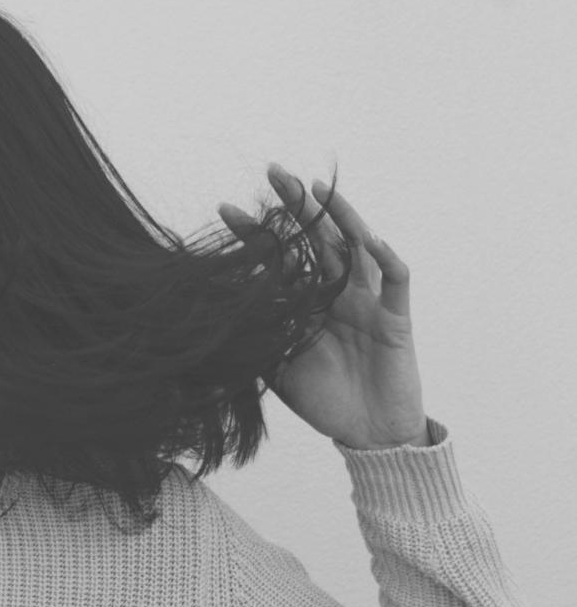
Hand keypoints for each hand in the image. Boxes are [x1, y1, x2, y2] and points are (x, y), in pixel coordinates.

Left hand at [218, 165, 428, 449]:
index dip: (255, 232)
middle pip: (317, 238)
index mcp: (307, 302)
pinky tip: (372, 238)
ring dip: (340, 217)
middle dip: (297, 205)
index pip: (279, 257)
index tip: (225, 207)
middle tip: (274, 171)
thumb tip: (209, 319)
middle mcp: (337, 294)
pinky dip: (387, 260)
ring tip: (319, 189)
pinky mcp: (396, 320)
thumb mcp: (276, 366)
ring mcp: (367, 303)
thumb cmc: (323, 399)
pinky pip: (395, 283)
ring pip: (357, 248)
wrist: (367, 434)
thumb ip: (253, 338)